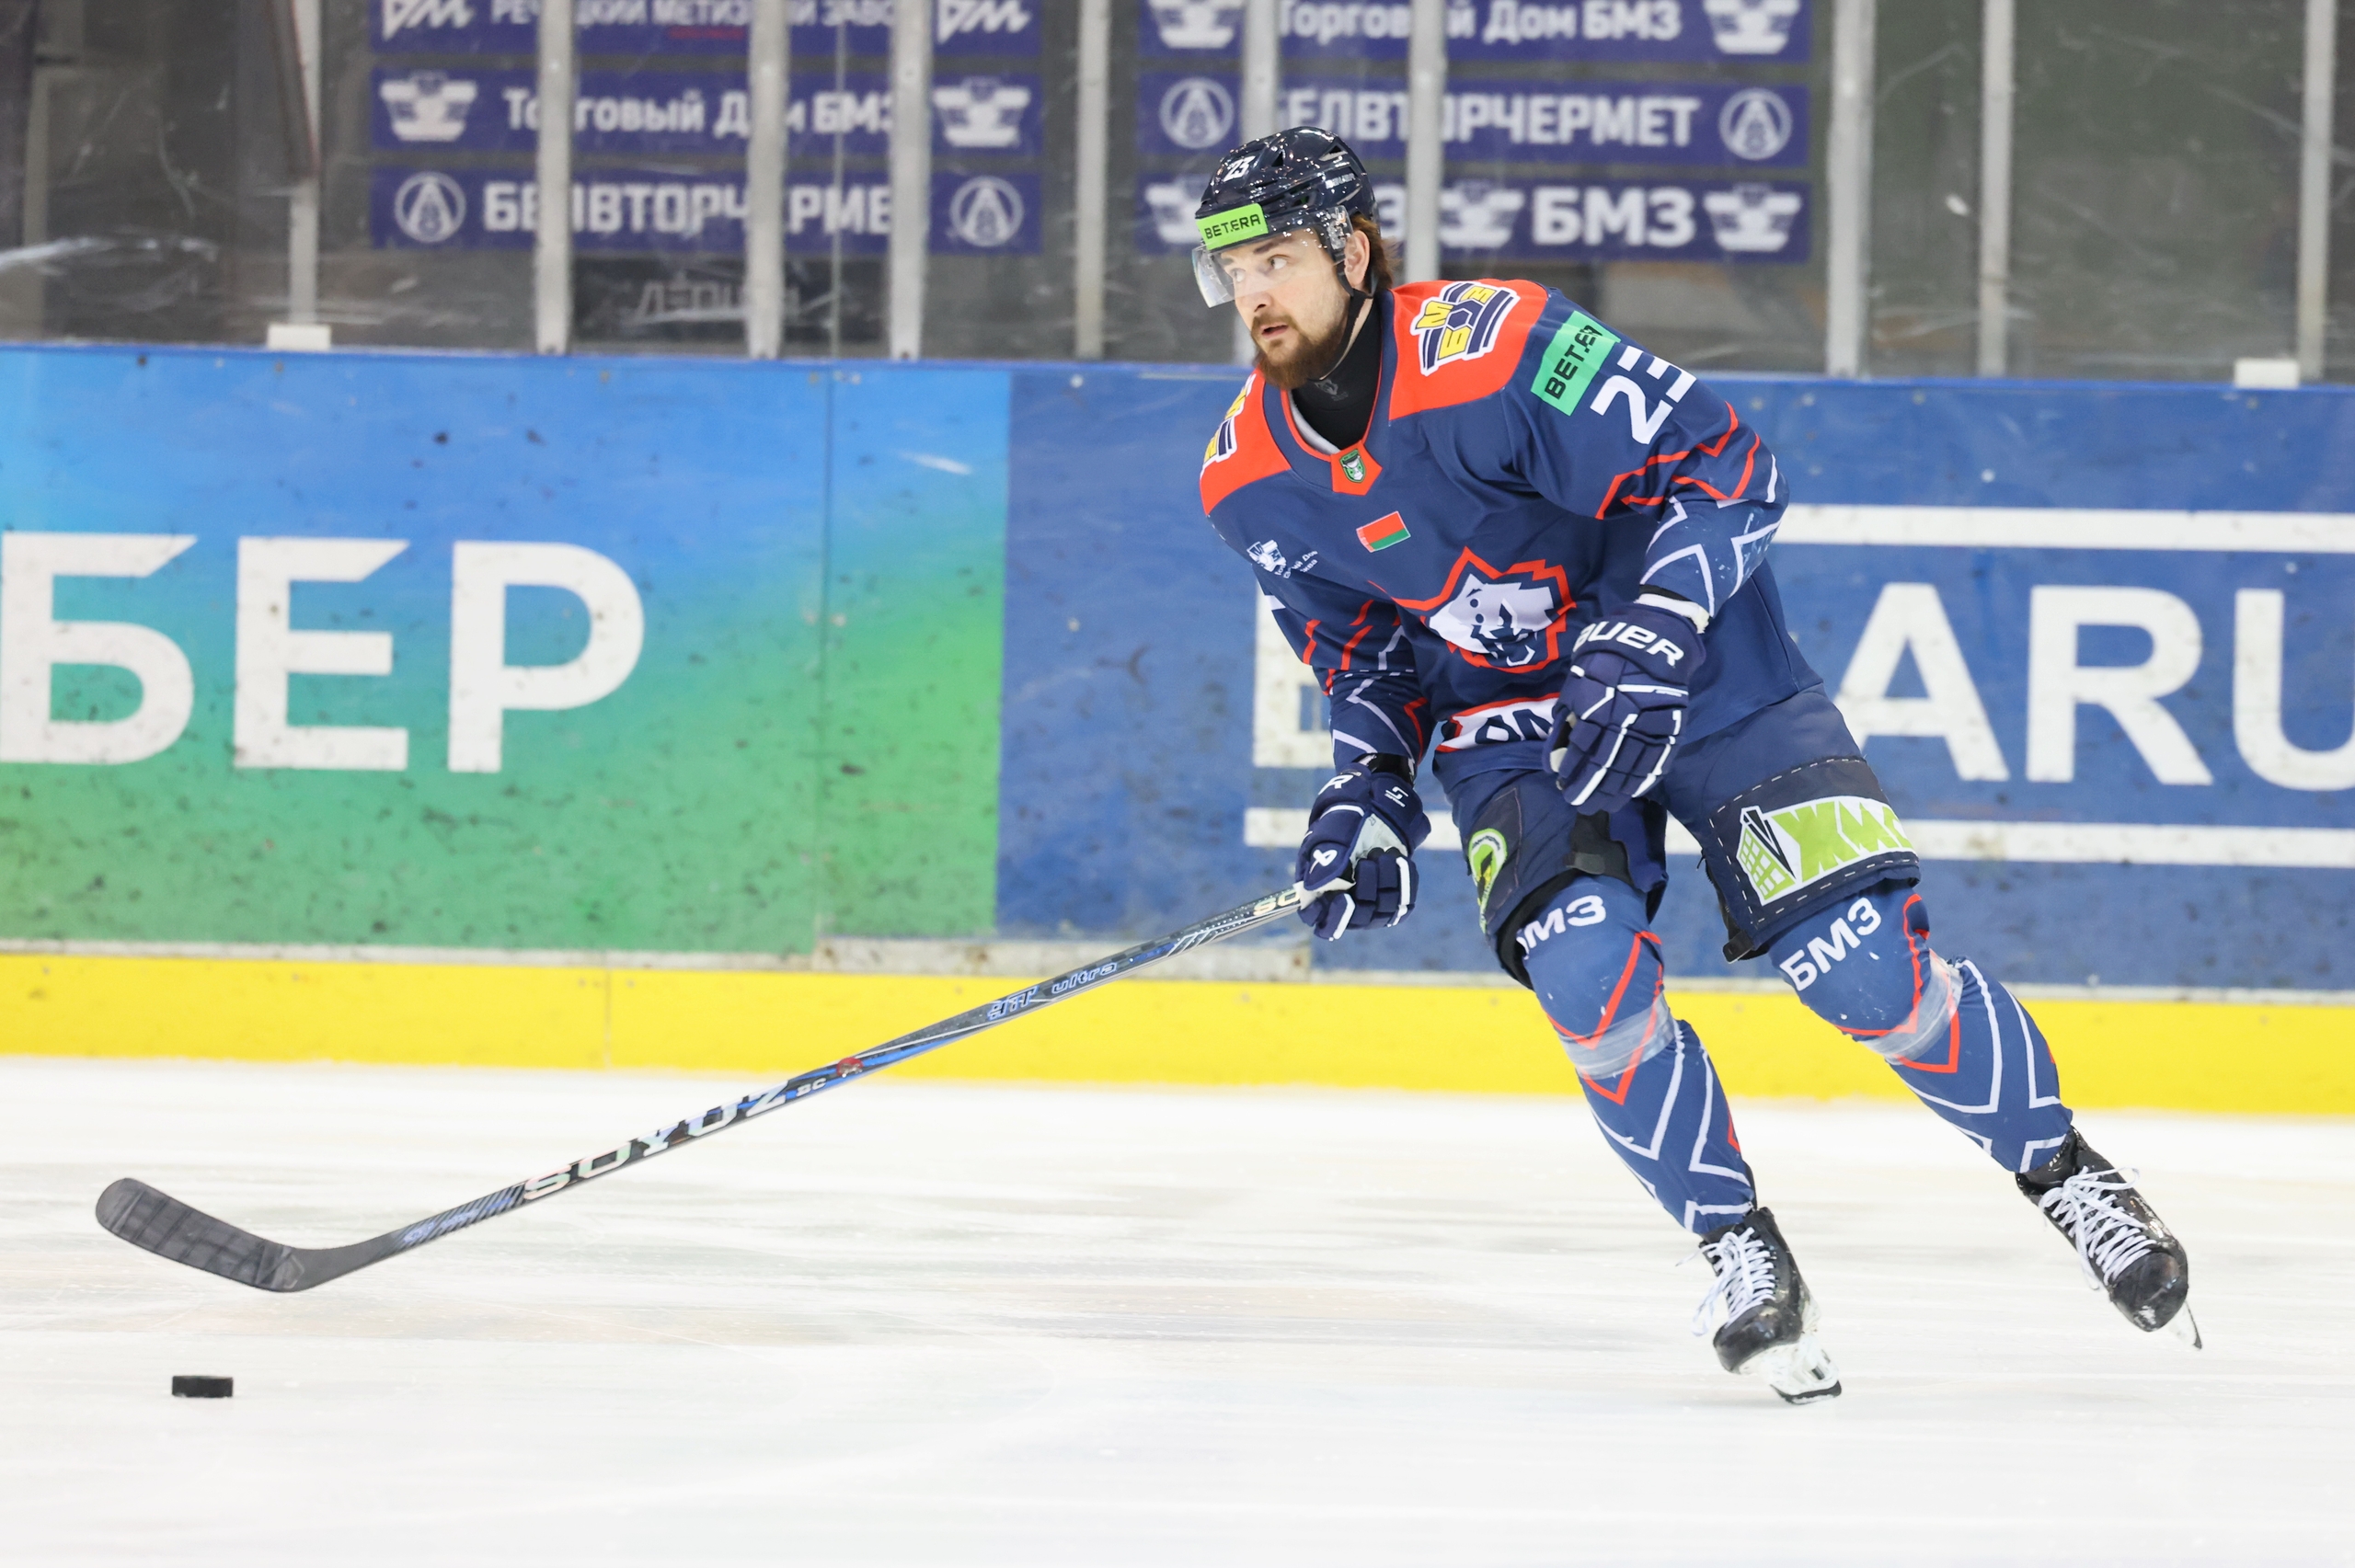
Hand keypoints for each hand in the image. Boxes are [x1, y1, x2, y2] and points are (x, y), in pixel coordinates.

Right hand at [1296, 758, 1429, 940]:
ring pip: (1378, 914)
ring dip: (1386, 886)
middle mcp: (1339, 893)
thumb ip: (1325, 854)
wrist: (1377, 798)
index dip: (1330, 916)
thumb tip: (1315, 887)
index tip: (1345, 899)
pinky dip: (1403, 885)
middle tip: (1369, 861)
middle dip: (1364, 893)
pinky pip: (1401, 906)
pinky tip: (1401, 861)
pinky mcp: (1390, 893)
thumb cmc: (1347, 807)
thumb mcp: (1334, 825)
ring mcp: (1366, 895)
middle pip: (1352, 918)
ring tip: (1385, 855)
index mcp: (1315, 881)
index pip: (1315, 916)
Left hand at [1548, 603, 1704, 812]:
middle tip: (1579, 805)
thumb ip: (1567, 718)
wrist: (1653, 642)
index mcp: (1599, 704)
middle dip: (1590, 787)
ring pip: (1631, 767)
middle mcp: (1625, 718)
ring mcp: (1651, 724)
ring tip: (1602, 806)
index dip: (1572, 770)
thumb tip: (1554, 755)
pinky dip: (1642, 781)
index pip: (1583, 747)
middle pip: (1606, 763)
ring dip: (1614, 790)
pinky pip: (1657, 761)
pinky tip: (1630, 794)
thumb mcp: (1578, 682)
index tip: (1561, 785)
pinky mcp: (1671, 728)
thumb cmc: (1606, 660)